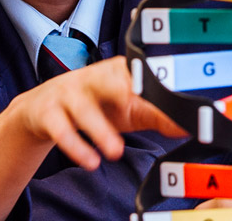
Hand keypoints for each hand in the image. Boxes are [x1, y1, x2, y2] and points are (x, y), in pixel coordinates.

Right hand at [5, 56, 184, 169]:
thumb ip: (158, 115)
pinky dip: (77, 146)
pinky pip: (62, 129)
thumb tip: (188, 126)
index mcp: (118, 70)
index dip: (153, 84)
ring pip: (84, 109)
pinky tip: (91, 161)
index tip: (170, 96)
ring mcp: (68, 93)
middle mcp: (93, 77)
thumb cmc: (96, 105)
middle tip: (144, 111)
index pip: (138, 74)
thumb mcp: (129, 109)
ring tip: (115, 152)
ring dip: (100, 131)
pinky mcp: (48, 112)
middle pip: (110, 82)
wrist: (43, 110)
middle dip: (125, 93)